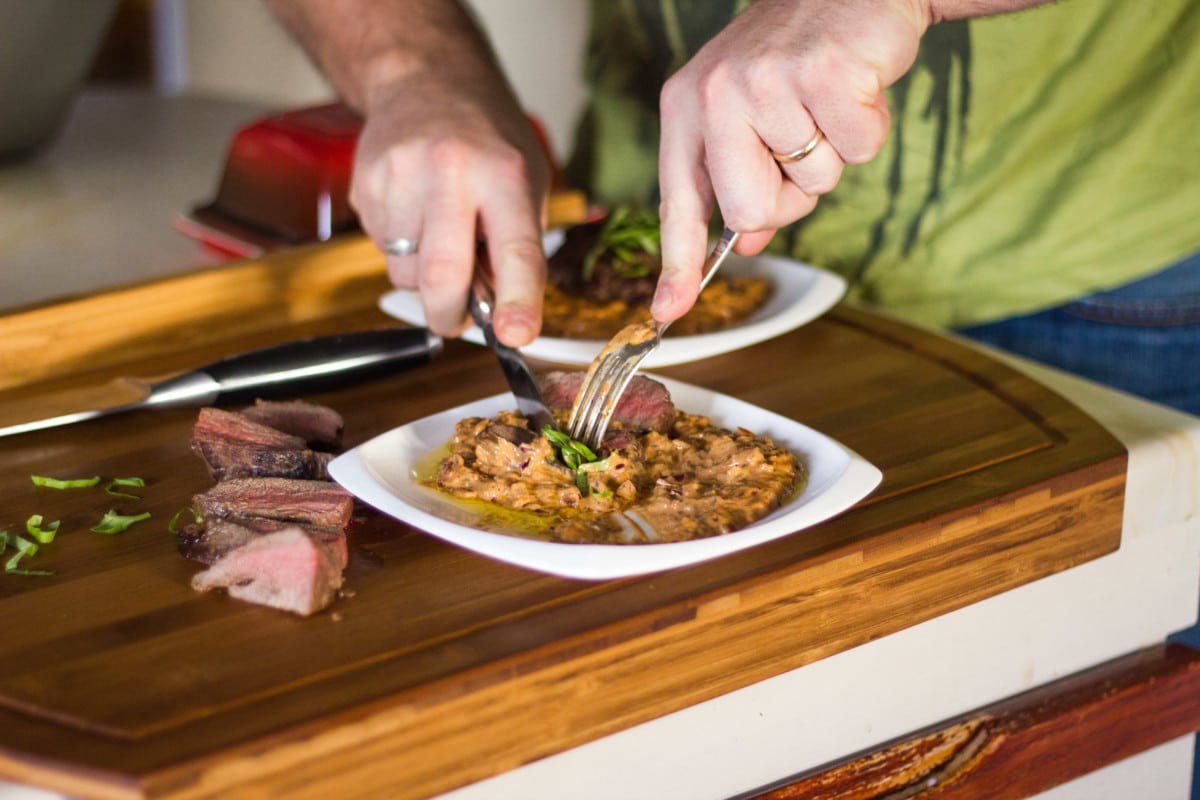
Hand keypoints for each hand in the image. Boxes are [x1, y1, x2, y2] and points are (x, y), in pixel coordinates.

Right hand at [354, 72, 550, 345]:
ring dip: (423, 277)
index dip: (517, 300)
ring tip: (438, 236)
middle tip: (456, 320)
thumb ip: (518, 246)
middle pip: (441, 274)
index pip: (515, 249)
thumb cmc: (487, 139)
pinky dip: (401, 249)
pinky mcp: (365, 183)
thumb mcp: (528, 182)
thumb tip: (503, 315)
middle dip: (448, 315)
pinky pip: (382, 249)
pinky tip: (413, 213)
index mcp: (504, 174)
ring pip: (406, 271)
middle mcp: (451, 172)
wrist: (426, 79)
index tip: (516, 335)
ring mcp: (400, 176)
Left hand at [652, 0, 927, 321]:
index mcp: (686, 106)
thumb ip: (742, 180)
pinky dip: (868, 128)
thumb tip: (743, 245)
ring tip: (826, 101)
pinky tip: (855, 87)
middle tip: (800, 143)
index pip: (678, 202)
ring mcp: (765, 83)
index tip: (667, 312)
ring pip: (811, 183)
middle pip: (749, 211)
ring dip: (833, 155)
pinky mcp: (822, 75)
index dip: (676, 263)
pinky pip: (856, 150)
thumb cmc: (799, 56)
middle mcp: (714, 95)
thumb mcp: (750, 113)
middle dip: (788, 195)